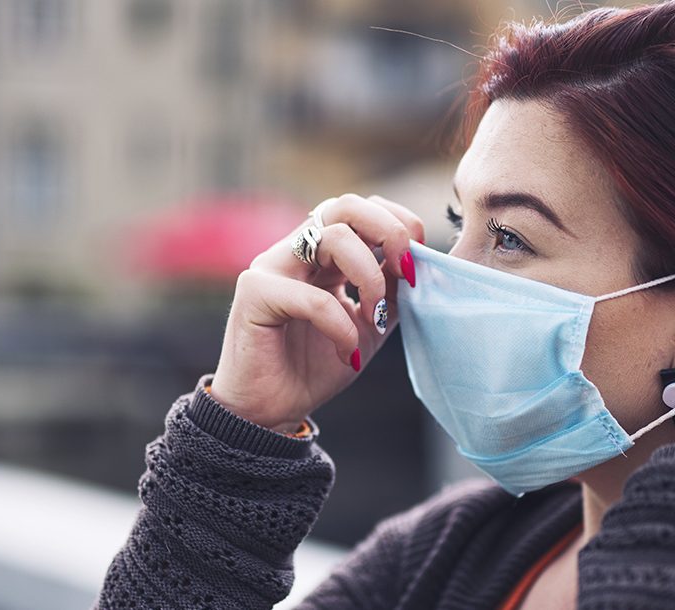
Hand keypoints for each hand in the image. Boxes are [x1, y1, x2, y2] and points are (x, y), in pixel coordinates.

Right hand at [209, 194, 423, 431]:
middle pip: (346, 205)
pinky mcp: (254, 293)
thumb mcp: (370, 326)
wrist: (271, 411)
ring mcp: (272, 266)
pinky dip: (341, 326)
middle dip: (388, 232)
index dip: (397, 223)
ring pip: (332, 237)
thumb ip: (392, 293)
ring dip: (371, 278)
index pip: (362, 209)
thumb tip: (420, 261)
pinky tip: (348, 353)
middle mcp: (297, 252)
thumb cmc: (315, 368)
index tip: (416, 263)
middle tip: (405, 271)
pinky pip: (313, 298)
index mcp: (323, 255)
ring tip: (374, 319)